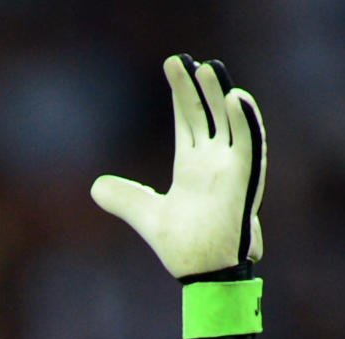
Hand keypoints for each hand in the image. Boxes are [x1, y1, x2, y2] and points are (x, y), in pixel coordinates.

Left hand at [90, 55, 265, 278]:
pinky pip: (249, 144)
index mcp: (192, 166)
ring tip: (210, 68)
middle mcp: (213, 162)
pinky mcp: (244, 180)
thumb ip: (124, 198)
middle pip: (207, 113)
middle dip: (198, 86)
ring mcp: (230, 169)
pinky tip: (236, 97)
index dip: (182, 92)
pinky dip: (245, 121)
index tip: (175, 65)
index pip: (188, 119)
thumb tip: (95, 187)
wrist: (203, 274)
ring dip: (221, 95)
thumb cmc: (183, 247)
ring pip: (229, 122)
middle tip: (189, 59)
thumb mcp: (146, 216)